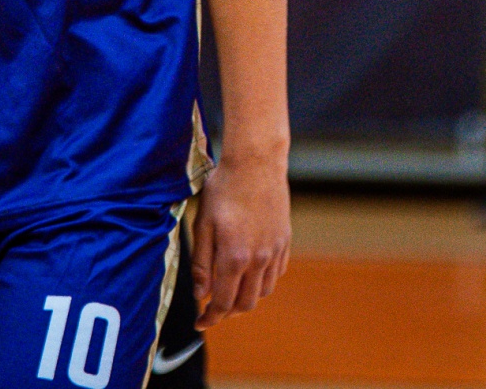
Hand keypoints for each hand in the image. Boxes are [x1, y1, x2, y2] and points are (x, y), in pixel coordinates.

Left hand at [189, 154, 289, 328]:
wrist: (255, 163)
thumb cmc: (224, 190)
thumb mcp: (203, 224)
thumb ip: (201, 263)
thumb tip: (200, 294)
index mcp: (234, 258)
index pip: (223, 303)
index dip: (210, 318)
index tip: (200, 323)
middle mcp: (258, 260)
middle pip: (245, 304)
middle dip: (228, 311)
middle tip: (212, 306)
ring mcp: (274, 251)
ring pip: (263, 291)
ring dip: (246, 297)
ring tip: (231, 288)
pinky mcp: (285, 240)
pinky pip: (276, 273)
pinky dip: (263, 280)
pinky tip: (250, 271)